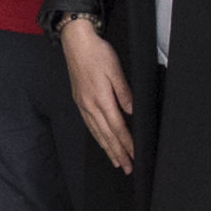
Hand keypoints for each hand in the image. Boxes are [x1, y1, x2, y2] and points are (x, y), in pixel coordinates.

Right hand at [58, 16, 135, 170]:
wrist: (76, 43)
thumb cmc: (97, 53)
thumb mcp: (116, 70)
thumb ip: (124, 92)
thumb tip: (131, 111)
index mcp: (100, 98)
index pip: (117, 126)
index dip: (126, 143)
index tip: (134, 155)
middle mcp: (90, 105)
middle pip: (106, 135)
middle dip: (117, 152)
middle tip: (127, 167)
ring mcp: (83, 105)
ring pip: (97, 133)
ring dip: (107, 149)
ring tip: (116, 161)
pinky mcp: (80, 102)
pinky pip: (90, 125)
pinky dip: (97, 137)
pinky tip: (102, 142)